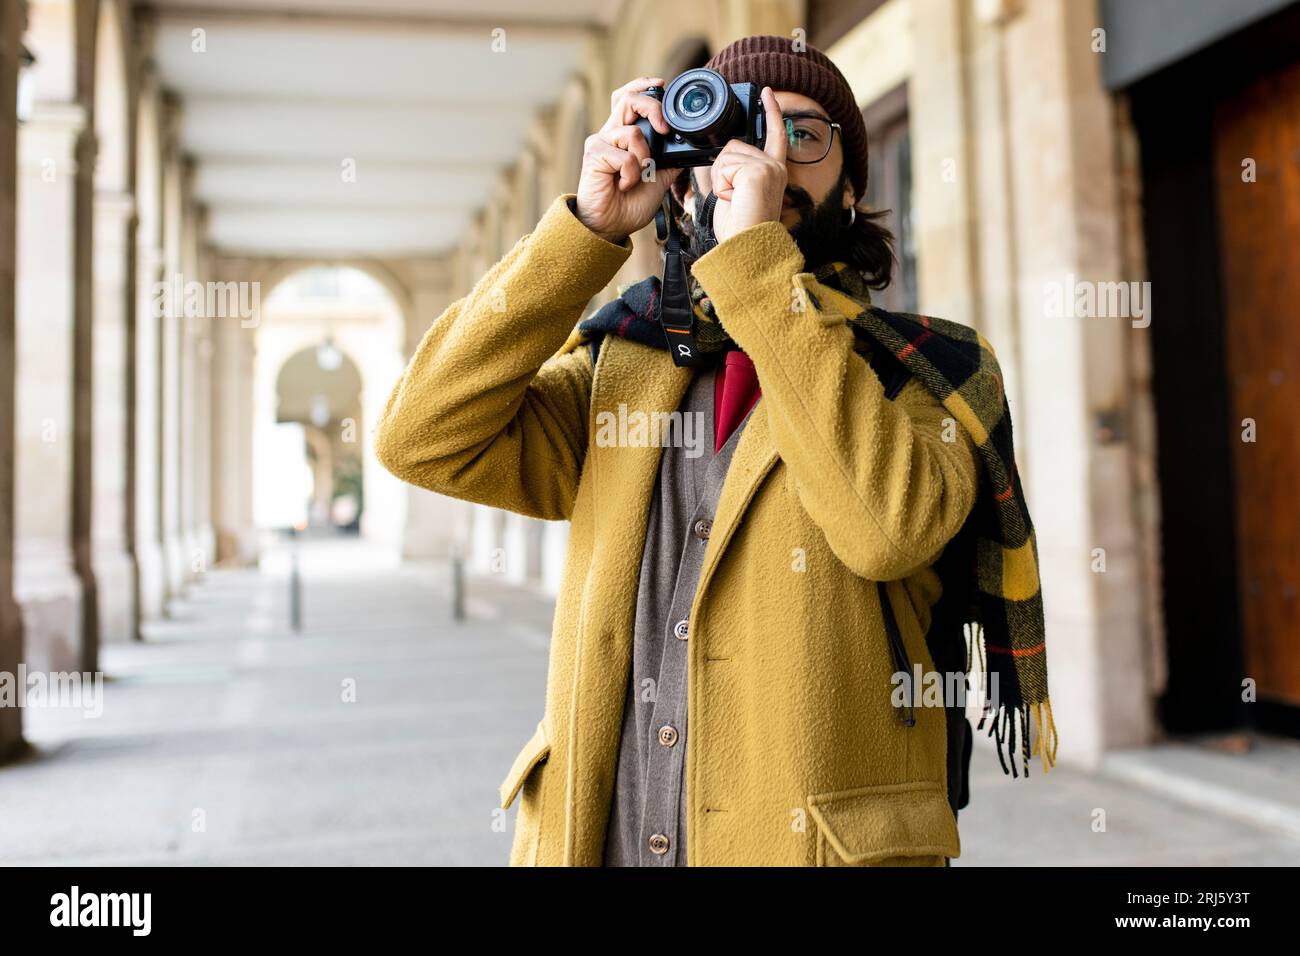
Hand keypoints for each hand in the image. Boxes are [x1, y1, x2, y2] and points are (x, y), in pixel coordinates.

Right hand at [574, 77, 680, 244]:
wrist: (611, 226)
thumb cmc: (629, 204)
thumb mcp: (659, 178)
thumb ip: (669, 159)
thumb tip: (687, 147)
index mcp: (623, 136)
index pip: (627, 98)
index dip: (643, 86)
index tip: (661, 84)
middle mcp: (610, 134)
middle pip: (627, 99)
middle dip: (652, 108)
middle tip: (664, 129)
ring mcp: (600, 144)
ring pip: (632, 133)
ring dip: (644, 158)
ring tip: (638, 177)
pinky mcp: (594, 156)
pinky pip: (624, 156)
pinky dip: (632, 173)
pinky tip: (624, 185)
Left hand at [708, 86, 787, 243]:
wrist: (746, 247)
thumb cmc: (741, 228)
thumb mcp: (738, 193)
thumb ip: (737, 171)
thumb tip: (722, 159)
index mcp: (774, 171)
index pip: (775, 134)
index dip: (771, 112)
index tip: (767, 93)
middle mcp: (775, 167)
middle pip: (733, 147)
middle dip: (722, 172)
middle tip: (733, 198)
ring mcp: (768, 167)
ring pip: (726, 156)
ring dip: (721, 179)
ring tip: (734, 200)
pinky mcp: (757, 171)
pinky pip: (724, 166)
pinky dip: (721, 185)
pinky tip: (734, 199)